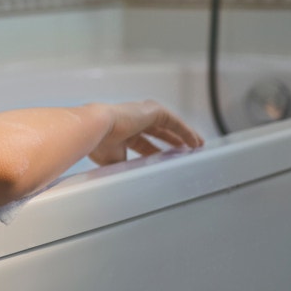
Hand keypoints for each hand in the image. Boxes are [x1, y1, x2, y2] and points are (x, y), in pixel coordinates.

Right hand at [88, 100, 204, 165]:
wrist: (95, 128)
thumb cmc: (97, 142)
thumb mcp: (114, 160)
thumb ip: (126, 166)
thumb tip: (131, 179)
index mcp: (121, 132)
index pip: (143, 142)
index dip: (155, 151)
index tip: (164, 158)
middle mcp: (132, 120)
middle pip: (158, 132)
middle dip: (172, 141)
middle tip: (184, 150)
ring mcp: (142, 114)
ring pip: (169, 125)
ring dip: (183, 135)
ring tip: (195, 145)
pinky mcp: (152, 111)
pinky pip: (174, 122)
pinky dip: (186, 131)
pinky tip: (195, 141)